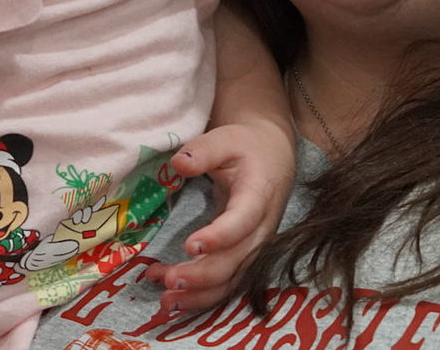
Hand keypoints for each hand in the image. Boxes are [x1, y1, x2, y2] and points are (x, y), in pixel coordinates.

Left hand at [144, 117, 294, 314]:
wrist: (273, 157)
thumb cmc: (248, 147)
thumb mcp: (227, 139)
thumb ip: (204, 150)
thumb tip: (178, 163)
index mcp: (259, 195)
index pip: (243, 221)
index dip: (219, 236)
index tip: (190, 245)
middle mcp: (262, 228)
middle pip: (236, 261)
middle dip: (202, 276)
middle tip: (167, 280)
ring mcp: (256, 247)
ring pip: (232, 280)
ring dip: (199, 294)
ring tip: (165, 300)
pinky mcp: (247, 257)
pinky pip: (229, 284)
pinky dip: (204, 297)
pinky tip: (177, 301)